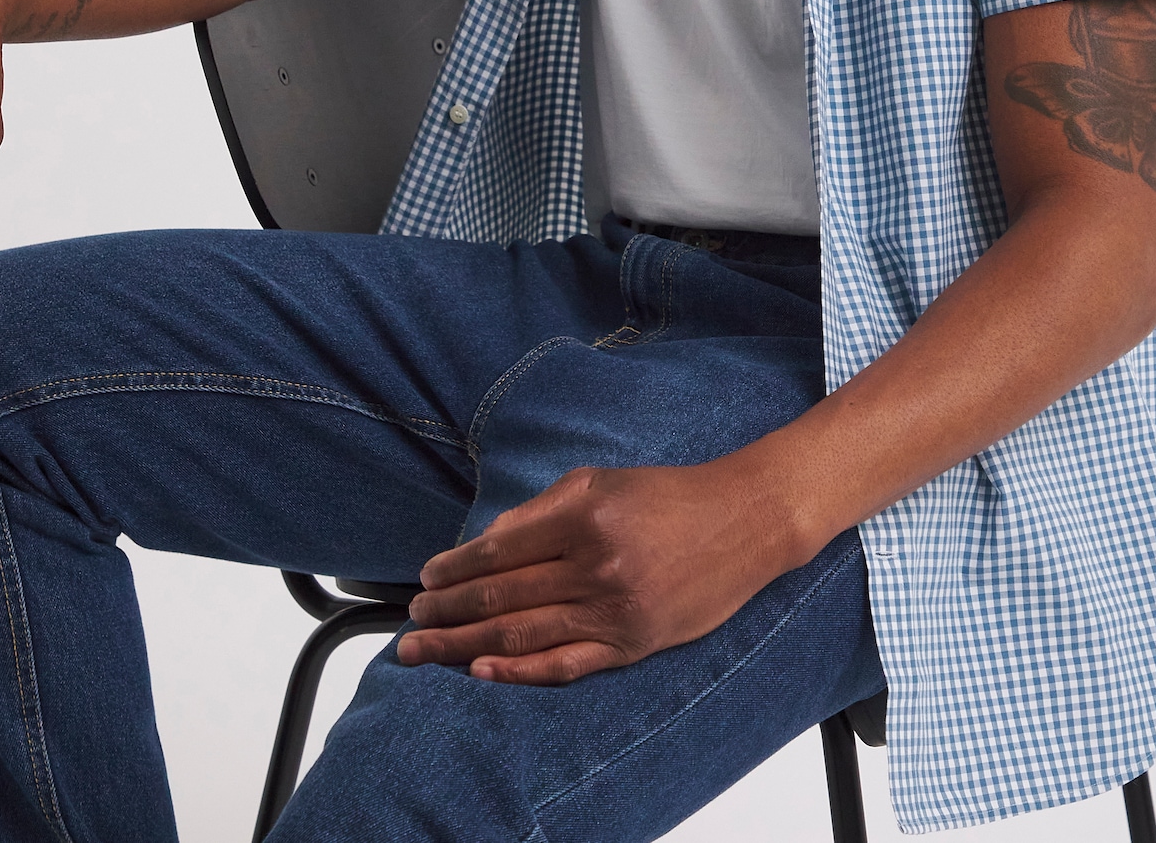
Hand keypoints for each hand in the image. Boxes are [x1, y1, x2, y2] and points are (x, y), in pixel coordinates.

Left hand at [396, 460, 796, 685]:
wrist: (744, 521)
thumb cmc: (669, 495)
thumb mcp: (601, 481)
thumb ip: (540, 511)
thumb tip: (486, 544)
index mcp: (584, 518)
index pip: (499, 551)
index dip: (455, 569)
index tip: (427, 578)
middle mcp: (596, 567)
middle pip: (502, 598)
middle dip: (447, 612)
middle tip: (411, 621)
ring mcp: (615, 611)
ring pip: (523, 636)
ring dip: (464, 647)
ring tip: (425, 650)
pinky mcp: (633, 644)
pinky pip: (565, 664)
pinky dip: (519, 673)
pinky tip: (481, 672)